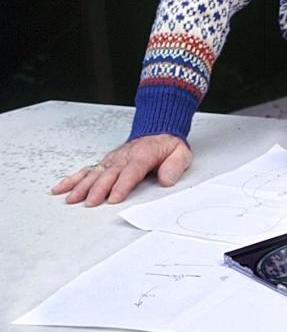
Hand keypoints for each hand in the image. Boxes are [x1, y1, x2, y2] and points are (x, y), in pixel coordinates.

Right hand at [51, 133, 191, 205]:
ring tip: (72, 199)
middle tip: (91, 202)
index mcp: (144, 155)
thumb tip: (167, 180)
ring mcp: (113, 159)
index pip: (132, 171)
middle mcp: (125, 156)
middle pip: (110, 174)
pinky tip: (61, 188)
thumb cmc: (168, 145)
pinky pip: (88, 170)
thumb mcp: (181, 153)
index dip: (122, 185)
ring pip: (95, 172)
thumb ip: (174, 166)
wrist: (159, 129)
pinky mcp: (106, 161)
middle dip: (99, 188)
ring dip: (83, 185)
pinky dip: (73, 178)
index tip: (113, 198)